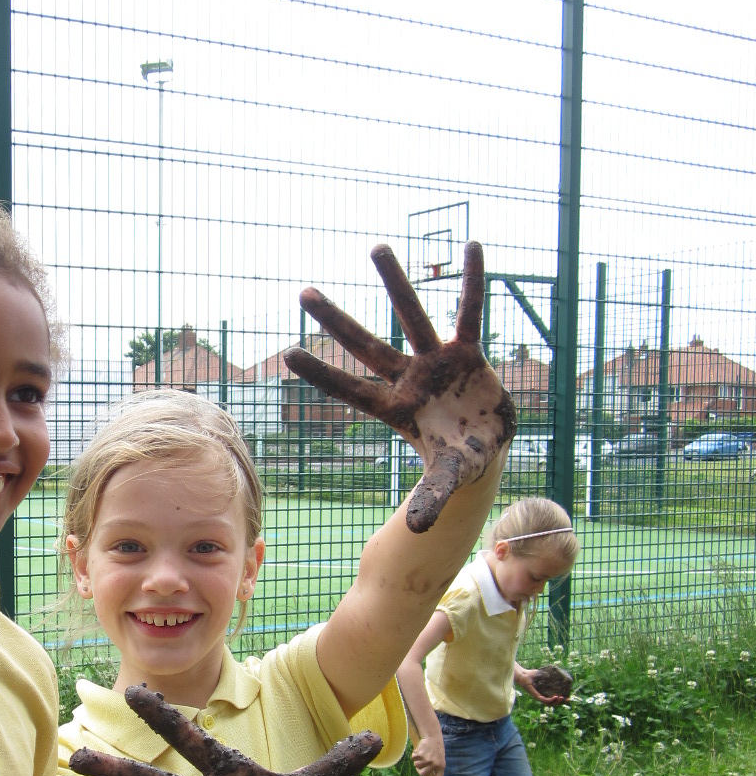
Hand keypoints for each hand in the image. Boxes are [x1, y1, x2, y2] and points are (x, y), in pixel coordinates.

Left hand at [283, 241, 515, 531]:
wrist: (489, 446)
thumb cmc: (459, 464)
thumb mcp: (448, 480)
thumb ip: (431, 498)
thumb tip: (414, 528)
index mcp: (397, 410)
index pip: (352, 389)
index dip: (323, 374)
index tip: (287, 354)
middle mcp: (409, 379)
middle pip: (367, 345)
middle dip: (337, 321)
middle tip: (303, 293)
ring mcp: (435, 362)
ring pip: (412, 315)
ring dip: (396, 282)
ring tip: (375, 247)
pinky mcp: (466, 351)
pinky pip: (470, 310)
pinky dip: (472, 281)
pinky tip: (473, 248)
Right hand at [410, 731, 445, 775]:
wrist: (433, 737)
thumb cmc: (436, 750)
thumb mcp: (439, 759)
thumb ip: (434, 767)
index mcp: (441, 766)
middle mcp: (434, 764)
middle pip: (422, 773)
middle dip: (420, 769)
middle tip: (422, 763)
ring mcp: (427, 759)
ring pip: (416, 765)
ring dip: (417, 761)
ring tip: (423, 754)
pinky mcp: (420, 754)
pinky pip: (413, 758)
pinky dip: (414, 754)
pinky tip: (420, 750)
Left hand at [516, 666, 569, 706]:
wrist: (523, 674)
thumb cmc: (532, 674)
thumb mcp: (543, 675)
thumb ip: (550, 675)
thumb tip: (560, 672)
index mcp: (545, 693)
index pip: (554, 699)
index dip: (562, 700)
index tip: (569, 698)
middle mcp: (542, 696)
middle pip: (553, 703)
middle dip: (561, 702)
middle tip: (567, 699)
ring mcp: (538, 697)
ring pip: (549, 703)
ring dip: (556, 702)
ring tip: (561, 698)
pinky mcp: (535, 696)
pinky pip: (544, 700)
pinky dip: (550, 699)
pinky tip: (555, 696)